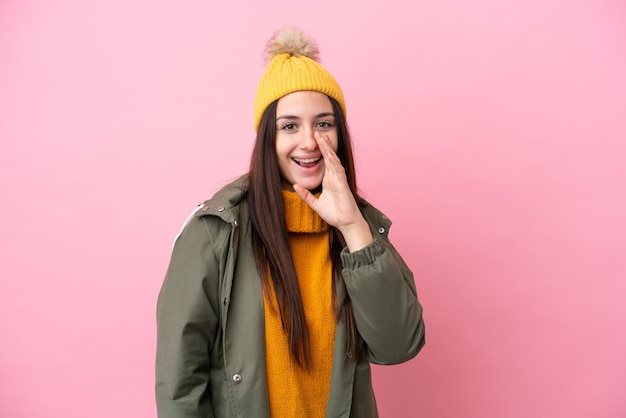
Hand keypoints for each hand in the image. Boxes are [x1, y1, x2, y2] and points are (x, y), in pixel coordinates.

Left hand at [293, 132, 372, 250]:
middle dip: (323, 144)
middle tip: (317, 131)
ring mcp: (339, 179)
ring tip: (323, 136)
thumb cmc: (334, 214)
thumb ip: (305, 195)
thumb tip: (295, 186)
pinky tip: (330, 153)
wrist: (346, 223)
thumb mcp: (315, 204)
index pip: (324, 161)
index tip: (314, 140)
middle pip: (329, 156)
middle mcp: (334, 177)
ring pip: (333, 160)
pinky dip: (334, 161)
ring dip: (328, 148)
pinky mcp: (343, 184)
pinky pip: (338, 170)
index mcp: (329, 179)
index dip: (319, 150)